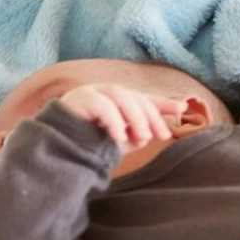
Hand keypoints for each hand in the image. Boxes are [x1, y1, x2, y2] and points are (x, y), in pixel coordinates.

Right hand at [57, 84, 183, 155]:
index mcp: (119, 99)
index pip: (145, 99)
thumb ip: (138, 133)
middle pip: (136, 98)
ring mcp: (92, 91)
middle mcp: (107, 91)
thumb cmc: (89, 143)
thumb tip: (154, 132)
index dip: (164, 104)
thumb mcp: (121, 139)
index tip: (183, 109)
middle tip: (160, 135)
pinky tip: (120, 137)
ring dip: (136, 118)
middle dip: (151, 117)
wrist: (55, 148)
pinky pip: (101, 106)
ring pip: (121, 97)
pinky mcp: (77, 99)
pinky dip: (114, 121)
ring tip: (143, 137)